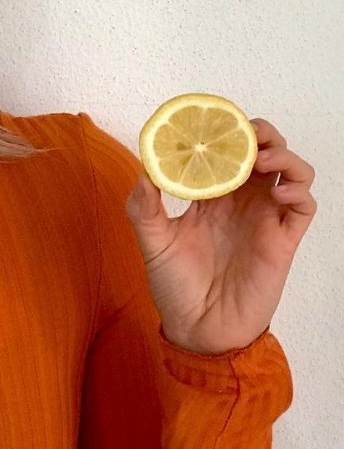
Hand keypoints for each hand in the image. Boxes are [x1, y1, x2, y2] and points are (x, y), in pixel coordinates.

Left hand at [124, 118, 316, 355]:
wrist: (198, 329)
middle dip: (259, 134)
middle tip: (245, 133)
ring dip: (283, 156)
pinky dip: (299, 191)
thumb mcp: (151, 241)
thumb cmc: (175, 285)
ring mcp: (264, 219)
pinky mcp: (283, 241)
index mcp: (210, 196)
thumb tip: (143, 170)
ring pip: (291, 172)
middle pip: (263, 152)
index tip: (212, 119)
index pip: (224, 152)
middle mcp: (240, 202)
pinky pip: (303, 207)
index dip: (224, 131)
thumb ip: (144, 207)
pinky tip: (277, 194)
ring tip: (261, 161)